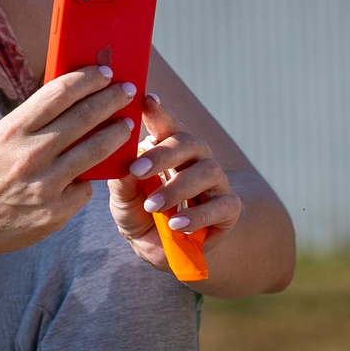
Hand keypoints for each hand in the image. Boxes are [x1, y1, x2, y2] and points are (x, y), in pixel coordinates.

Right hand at [0, 65, 140, 262]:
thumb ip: (21, 125)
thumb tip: (54, 105)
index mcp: (11, 131)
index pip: (59, 94)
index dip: (86, 79)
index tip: (103, 72)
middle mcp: (30, 154)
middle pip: (84, 117)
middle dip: (111, 99)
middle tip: (127, 91)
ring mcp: (45, 185)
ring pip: (95, 151)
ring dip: (116, 134)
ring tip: (127, 126)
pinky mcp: (55, 212)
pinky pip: (83, 189)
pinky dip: (87, 179)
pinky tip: (92, 173)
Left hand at [107, 92, 242, 273]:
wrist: (164, 251)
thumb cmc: (142, 214)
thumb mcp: (124, 201)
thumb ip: (122, 183)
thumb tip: (120, 165)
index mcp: (170, 148)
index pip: (166, 125)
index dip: (159, 112)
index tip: (146, 100)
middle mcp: (196, 158)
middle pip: (188, 142)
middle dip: (163, 155)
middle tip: (137, 169)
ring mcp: (216, 182)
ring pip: (206, 171)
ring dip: (177, 187)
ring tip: (153, 206)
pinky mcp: (229, 208)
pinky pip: (220, 206)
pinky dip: (197, 215)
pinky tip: (176, 223)